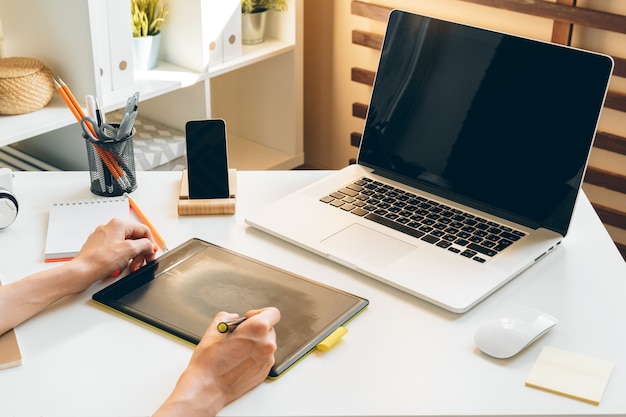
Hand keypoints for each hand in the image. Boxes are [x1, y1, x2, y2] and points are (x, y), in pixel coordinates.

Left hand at [69, 218, 156, 292]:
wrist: (82, 271)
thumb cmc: (100, 259)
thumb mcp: (130, 250)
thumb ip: (145, 245)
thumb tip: (149, 245)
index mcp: (119, 224)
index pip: (143, 230)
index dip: (150, 243)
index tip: (151, 254)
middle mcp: (110, 228)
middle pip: (134, 238)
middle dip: (140, 253)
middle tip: (141, 263)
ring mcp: (104, 237)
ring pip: (126, 246)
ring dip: (131, 258)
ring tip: (130, 267)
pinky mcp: (99, 247)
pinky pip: (116, 252)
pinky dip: (121, 260)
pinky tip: (119, 268)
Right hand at [154, 307, 280, 416]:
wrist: (206, 388)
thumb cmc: (209, 362)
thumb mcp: (214, 331)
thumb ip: (226, 318)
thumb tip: (231, 317)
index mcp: (257, 329)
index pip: (273, 313)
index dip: (260, 313)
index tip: (249, 318)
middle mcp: (267, 344)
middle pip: (268, 329)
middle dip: (255, 330)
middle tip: (238, 336)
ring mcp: (267, 360)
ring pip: (266, 344)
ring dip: (255, 344)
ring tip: (236, 350)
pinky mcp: (264, 372)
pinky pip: (263, 358)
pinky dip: (254, 357)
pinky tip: (238, 361)